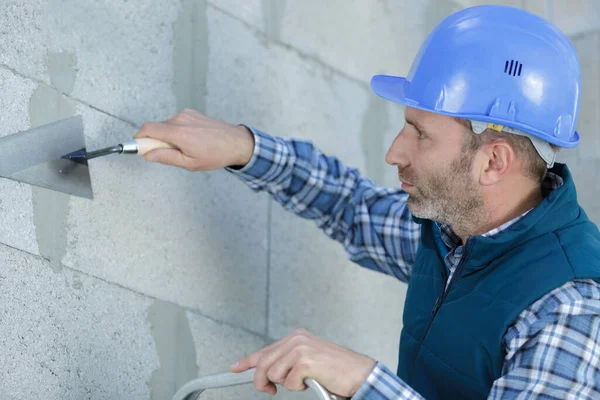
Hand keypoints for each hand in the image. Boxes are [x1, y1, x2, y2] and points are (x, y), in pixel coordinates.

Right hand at [134, 108, 254, 170]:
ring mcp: (187, 114)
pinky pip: (177, 122)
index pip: (148, 129)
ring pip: (167, 126)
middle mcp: (181, 119)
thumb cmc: (216, 154)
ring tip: (186, 148)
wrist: (236, 142)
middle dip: (157, 141)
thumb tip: (148, 155)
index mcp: (179, 133)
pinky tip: (192, 140)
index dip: (139, 137)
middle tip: (170, 154)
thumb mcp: (190, 163)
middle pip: (156, 128)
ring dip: (169, 136)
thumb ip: (167, 158)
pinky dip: (178, 131)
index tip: (138, 147)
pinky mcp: (192, 113)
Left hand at [230, 329, 375, 396]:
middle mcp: (296, 339)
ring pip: (273, 374)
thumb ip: (287, 363)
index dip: (248, 361)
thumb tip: (267, 374)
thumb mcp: (307, 363)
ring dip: (287, 384)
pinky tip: (312, 381)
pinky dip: (298, 387)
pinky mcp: (305, 361)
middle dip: (262, 382)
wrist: (359, 373)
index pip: (265, 350)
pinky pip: (288, 383)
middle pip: (263, 364)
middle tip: (270, 390)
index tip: (234, 367)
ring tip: (304, 380)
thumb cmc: (336, 370)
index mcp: (296, 337)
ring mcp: (300, 348)